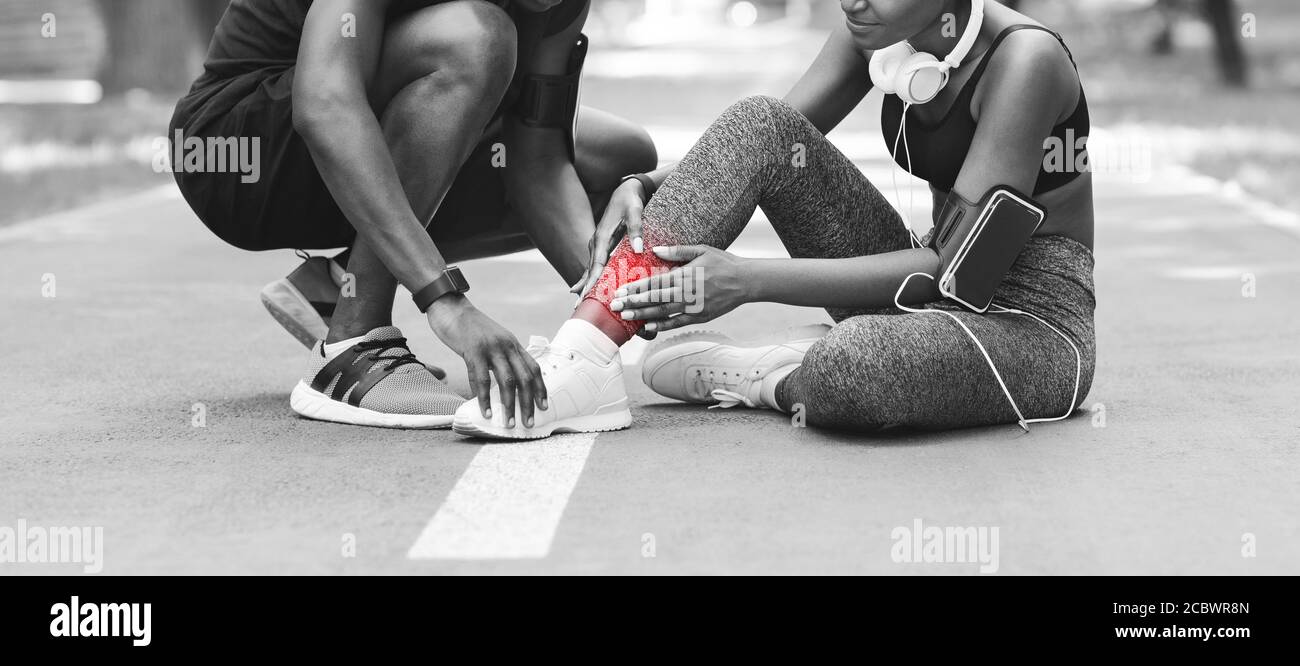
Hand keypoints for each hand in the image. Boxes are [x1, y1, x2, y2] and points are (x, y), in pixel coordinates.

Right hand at [426, 294, 546, 426]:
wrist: (450, 306)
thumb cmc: (469, 327)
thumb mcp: (493, 340)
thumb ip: (502, 356)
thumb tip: (507, 381)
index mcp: (513, 344)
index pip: (534, 368)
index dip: (540, 389)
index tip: (544, 407)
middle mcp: (506, 346)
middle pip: (524, 378)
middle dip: (528, 403)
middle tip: (528, 423)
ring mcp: (490, 348)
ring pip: (506, 381)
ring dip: (509, 405)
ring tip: (509, 423)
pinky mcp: (473, 350)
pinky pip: (481, 379)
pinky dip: (484, 398)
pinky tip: (486, 411)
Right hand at [572, 178, 646, 298]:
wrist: (625, 192)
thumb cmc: (630, 202)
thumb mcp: (635, 211)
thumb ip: (636, 229)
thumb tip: (637, 249)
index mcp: (601, 238)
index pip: (596, 264)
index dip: (591, 280)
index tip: (586, 294)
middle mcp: (596, 244)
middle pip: (589, 270)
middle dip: (584, 289)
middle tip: (577, 307)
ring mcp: (597, 246)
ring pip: (590, 269)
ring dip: (586, 286)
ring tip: (579, 304)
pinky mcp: (601, 247)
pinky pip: (595, 266)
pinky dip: (591, 278)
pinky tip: (586, 289)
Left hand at [610, 245, 751, 332]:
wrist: (745, 281)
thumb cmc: (722, 262)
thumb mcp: (701, 250)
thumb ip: (677, 251)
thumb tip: (655, 250)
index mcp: (685, 275)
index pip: (655, 282)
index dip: (636, 288)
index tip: (620, 290)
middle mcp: (686, 292)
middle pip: (654, 299)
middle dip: (633, 303)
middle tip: (614, 306)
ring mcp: (693, 307)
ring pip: (662, 313)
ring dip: (642, 315)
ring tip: (625, 317)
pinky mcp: (700, 317)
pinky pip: (677, 323)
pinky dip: (662, 326)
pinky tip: (648, 328)